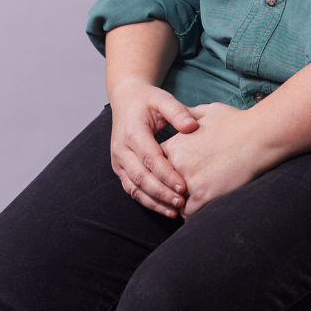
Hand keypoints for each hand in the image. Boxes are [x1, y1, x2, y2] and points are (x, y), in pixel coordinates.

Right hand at [109, 77, 198, 217]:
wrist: (126, 100)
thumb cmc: (148, 100)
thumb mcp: (163, 99)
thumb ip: (177, 112)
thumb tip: (192, 127)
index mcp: (132, 132)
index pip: (150, 158)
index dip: (166, 174)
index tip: (183, 186)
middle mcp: (121, 149)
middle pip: (141, 177)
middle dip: (161, 192)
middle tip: (182, 202)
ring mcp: (118, 161)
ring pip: (134, 188)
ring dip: (154, 202)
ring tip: (175, 211)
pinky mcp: (120, 169)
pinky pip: (131, 189)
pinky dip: (147, 201)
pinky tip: (164, 208)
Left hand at [161, 102, 275, 217]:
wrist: (258, 136)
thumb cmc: (236, 122)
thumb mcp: (207, 111)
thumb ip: (188, 115)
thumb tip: (184, 116)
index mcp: (175, 145)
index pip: (156, 164)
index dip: (164, 170)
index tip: (173, 173)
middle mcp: (176, 164)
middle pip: (161, 184)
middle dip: (167, 188)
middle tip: (177, 192)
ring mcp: (188, 181)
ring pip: (172, 200)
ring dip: (178, 203)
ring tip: (187, 202)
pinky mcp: (203, 196)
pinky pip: (187, 213)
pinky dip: (190, 213)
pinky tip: (199, 207)